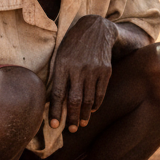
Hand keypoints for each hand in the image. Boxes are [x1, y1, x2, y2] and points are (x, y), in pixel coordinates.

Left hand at [50, 15, 116, 132]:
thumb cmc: (73, 44)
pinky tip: (91, 110)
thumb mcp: (60, 55)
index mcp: (63, 65)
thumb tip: (53, 100)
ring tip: (80, 124)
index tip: (54, 125)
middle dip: (71, 118)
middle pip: (74, 100)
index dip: (55, 111)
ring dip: (84, 115)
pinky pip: (100, 93)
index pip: (57, 94)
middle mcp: (78, 69)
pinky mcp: (106, 71)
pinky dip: (96, 104)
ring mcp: (94, 70)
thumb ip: (58, 75)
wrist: (96, 28)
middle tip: (70, 130)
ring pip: (88, 99)